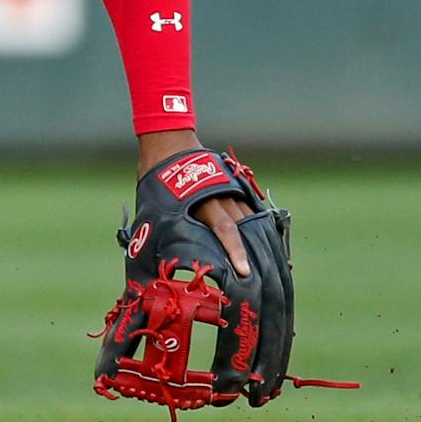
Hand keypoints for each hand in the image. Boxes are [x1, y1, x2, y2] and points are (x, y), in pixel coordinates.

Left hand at [135, 130, 253, 277]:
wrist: (168, 144)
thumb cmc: (157, 182)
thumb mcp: (153, 211)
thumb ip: (164, 235)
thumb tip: (156, 265)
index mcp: (201, 202)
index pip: (225, 231)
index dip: (236, 253)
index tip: (244, 272)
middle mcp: (220, 195)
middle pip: (243, 227)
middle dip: (252, 252)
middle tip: (259, 276)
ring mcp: (230, 188)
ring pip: (250, 218)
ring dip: (257, 240)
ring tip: (267, 264)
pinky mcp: (235, 184)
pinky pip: (249, 208)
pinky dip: (256, 225)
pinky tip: (262, 242)